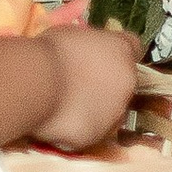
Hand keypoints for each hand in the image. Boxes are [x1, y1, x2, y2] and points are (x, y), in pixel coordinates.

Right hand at [31, 23, 144, 151]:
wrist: (38, 82)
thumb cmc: (52, 51)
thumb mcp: (77, 35)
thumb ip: (90, 47)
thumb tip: (86, 53)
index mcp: (123, 50)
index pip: (134, 49)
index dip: (118, 55)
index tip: (102, 60)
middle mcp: (127, 81)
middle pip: (123, 84)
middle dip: (107, 86)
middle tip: (80, 88)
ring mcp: (114, 112)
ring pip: (110, 113)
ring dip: (95, 111)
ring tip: (68, 110)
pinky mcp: (96, 136)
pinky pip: (89, 133)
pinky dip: (77, 130)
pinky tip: (59, 124)